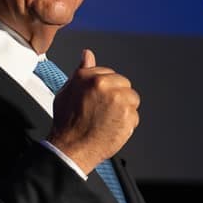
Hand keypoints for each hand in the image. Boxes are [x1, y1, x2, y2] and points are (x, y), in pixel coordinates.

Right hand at [47, 49, 140, 171]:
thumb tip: (87, 54)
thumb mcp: (67, 91)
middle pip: (124, 84)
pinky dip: (126, 123)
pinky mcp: (129, 116)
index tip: (98, 99)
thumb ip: (81, 70)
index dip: (104, 88)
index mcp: (90, 77)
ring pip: (132, 98)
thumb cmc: (67, 122)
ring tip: (107, 119)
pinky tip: (112, 127)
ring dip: (124, 108)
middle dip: (116, 96)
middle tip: (102, 110)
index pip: (109, 73)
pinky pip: (134, 115)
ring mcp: (119, 101)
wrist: (72, 148)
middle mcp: (106, 86)